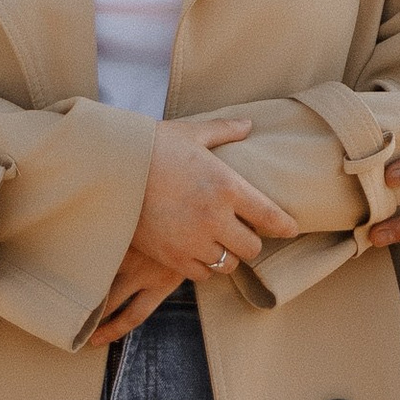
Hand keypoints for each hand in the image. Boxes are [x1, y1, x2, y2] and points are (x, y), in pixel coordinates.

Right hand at [88, 117, 300, 342]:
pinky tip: (197, 250)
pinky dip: (204, 266)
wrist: (108, 169)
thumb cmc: (151, 146)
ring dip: (228, 254)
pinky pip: (202, 274)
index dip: (285, 226)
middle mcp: (215, 218)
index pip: (270, 216)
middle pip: (252, 247)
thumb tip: (248, 125)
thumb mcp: (191, 133)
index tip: (291, 229)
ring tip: (219, 241)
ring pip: (228, 264)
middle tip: (245, 231)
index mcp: (226, 185)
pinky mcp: (171, 258)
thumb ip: (224, 131)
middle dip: (251, 240)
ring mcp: (192, 241)